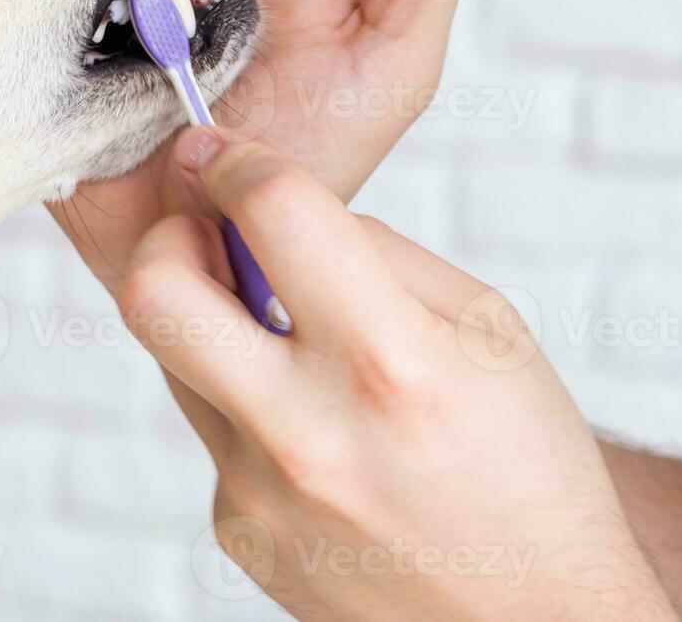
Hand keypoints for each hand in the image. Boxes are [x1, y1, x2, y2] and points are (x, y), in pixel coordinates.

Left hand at [118, 129, 676, 619]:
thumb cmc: (528, 470)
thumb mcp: (490, 332)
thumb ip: (375, 254)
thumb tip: (271, 206)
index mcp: (393, 363)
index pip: (271, 214)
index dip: (233, 159)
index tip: (219, 152)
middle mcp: (307, 431)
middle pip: (152, 292)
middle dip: (167, 236)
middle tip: (208, 236)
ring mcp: (258, 491)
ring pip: (175, 357)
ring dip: (213, 323)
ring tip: (291, 348)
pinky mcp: (235, 529)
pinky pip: (212, 429)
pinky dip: (246, 405)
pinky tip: (316, 436)